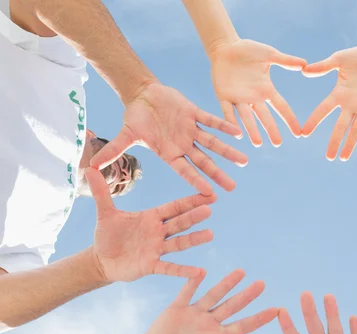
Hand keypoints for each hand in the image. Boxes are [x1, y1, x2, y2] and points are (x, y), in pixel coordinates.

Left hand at [86, 167, 213, 281]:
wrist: (102, 260)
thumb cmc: (108, 235)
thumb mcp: (105, 212)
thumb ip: (101, 192)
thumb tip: (90, 168)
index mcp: (151, 217)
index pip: (174, 207)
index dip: (190, 201)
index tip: (208, 194)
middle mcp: (158, 232)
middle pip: (179, 223)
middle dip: (194, 216)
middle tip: (209, 209)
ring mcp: (157, 249)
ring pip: (179, 243)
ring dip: (194, 239)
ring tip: (210, 234)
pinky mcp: (152, 265)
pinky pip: (170, 268)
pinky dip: (184, 271)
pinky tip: (199, 272)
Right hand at [90, 82, 246, 194]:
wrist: (142, 95)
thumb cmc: (134, 117)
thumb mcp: (125, 136)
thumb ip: (114, 151)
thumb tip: (91, 168)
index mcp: (170, 154)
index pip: (186, 171)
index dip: (197, 182)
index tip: (210, 195)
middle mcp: (184, 145)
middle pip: (204, 162)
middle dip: (218, 174)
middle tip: (232, 188)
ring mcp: (191, 130)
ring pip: (212, 143)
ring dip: (227, 151)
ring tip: (244, 161)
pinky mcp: (194, 113)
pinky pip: (211, 120)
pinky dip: (223, 125)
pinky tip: (237, 133)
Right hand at [139, 269, 277, 333]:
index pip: (244, 326)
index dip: (259, 318)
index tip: (277, 310)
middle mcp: (210, 321)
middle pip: (232, 306)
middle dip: (247, 296)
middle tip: (263, 283)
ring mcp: (195, 313)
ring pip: (213, 296)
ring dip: (226, 284)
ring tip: (242, 272)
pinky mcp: (178, 308)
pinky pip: (186, 293)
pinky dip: (192, 284)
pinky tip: (202, 272)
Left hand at [210, 39, 305, 146]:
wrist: (225, 47)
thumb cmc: (248, 50)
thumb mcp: (268, 54)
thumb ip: (285, 60)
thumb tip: (304, 64)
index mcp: (266, 89)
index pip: (281, 107)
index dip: (290, 119)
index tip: (298, 133)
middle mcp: (254, 98)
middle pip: (264, 116)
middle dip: (271, 130)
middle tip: (277, 143)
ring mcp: (238, 98)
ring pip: (247, 117)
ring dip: (252, 130)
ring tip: (258, 144)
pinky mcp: (223, 96)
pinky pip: (227, 110)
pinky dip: (231, 121)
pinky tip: (236, 133)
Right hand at [301, 44, 356, 160]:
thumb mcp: (340, 59)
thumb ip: (323, 66)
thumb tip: (304, 70)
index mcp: (339, 94)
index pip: (323, 110)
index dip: (313, 121)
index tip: (303, 134)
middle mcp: (351, 104)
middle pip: (340, 127)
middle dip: (335, 142)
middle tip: (329, 157)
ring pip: (356, 129)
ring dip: (350, 144)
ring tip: (343, 158)